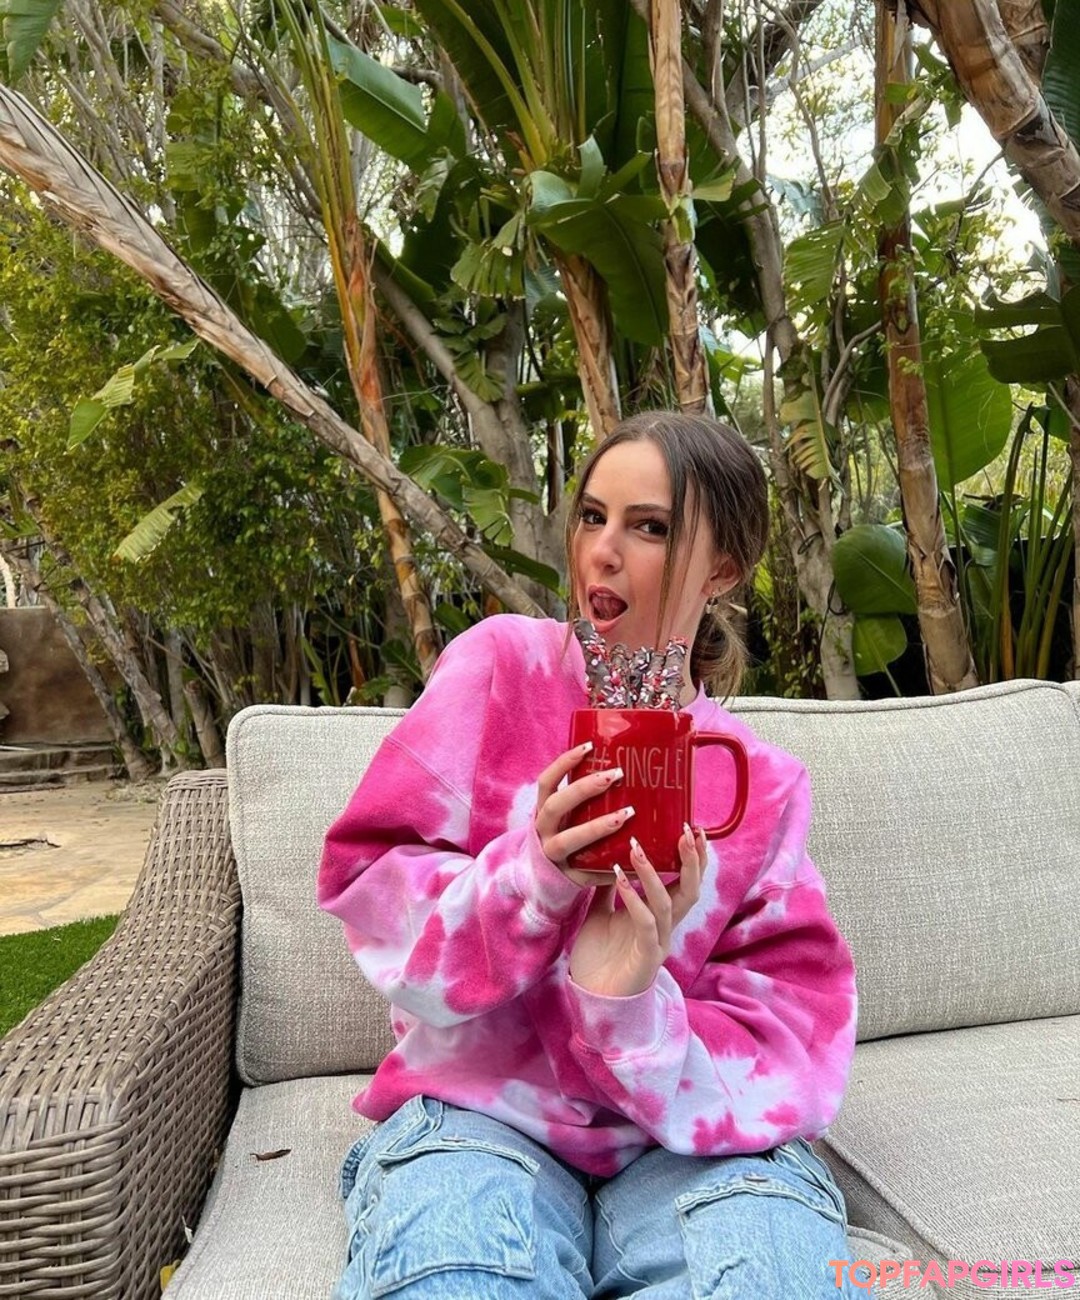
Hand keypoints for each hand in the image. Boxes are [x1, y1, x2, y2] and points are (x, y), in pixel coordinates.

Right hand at [535, 742, 635, 887]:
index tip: (590, 746)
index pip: (547, 782)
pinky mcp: (569, 880)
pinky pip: (589, 873)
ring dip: (596, 826)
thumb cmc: (566, 838)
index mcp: (543, 811)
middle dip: (583, 789)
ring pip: (567, 840)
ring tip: (626, 814)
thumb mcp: (566, 818)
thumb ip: (584, 800)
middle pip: (555, 806)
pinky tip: (632, 860)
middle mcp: (543, 832)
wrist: (545, 883)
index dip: (564, 763)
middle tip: (615, 774)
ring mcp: (553, 857)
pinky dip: (611, 867)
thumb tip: (625, 768)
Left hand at [568, 824, 705, 996]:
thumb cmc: (598, 956)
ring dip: (654, 874)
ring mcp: (658, 942)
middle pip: (691, 890)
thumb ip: (609, 888)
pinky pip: (645, 923)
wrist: (588, 996)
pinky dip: (633, 899)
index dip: (692, 856)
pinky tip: (620, 878)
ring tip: (638, 846)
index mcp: (658, 914)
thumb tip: (607, 856)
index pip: (685, 881)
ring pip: (668, 904)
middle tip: (687, 830)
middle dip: (691, 860)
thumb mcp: (601, 912)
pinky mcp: (645, 957)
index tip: (692, 826)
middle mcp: (665, 927)